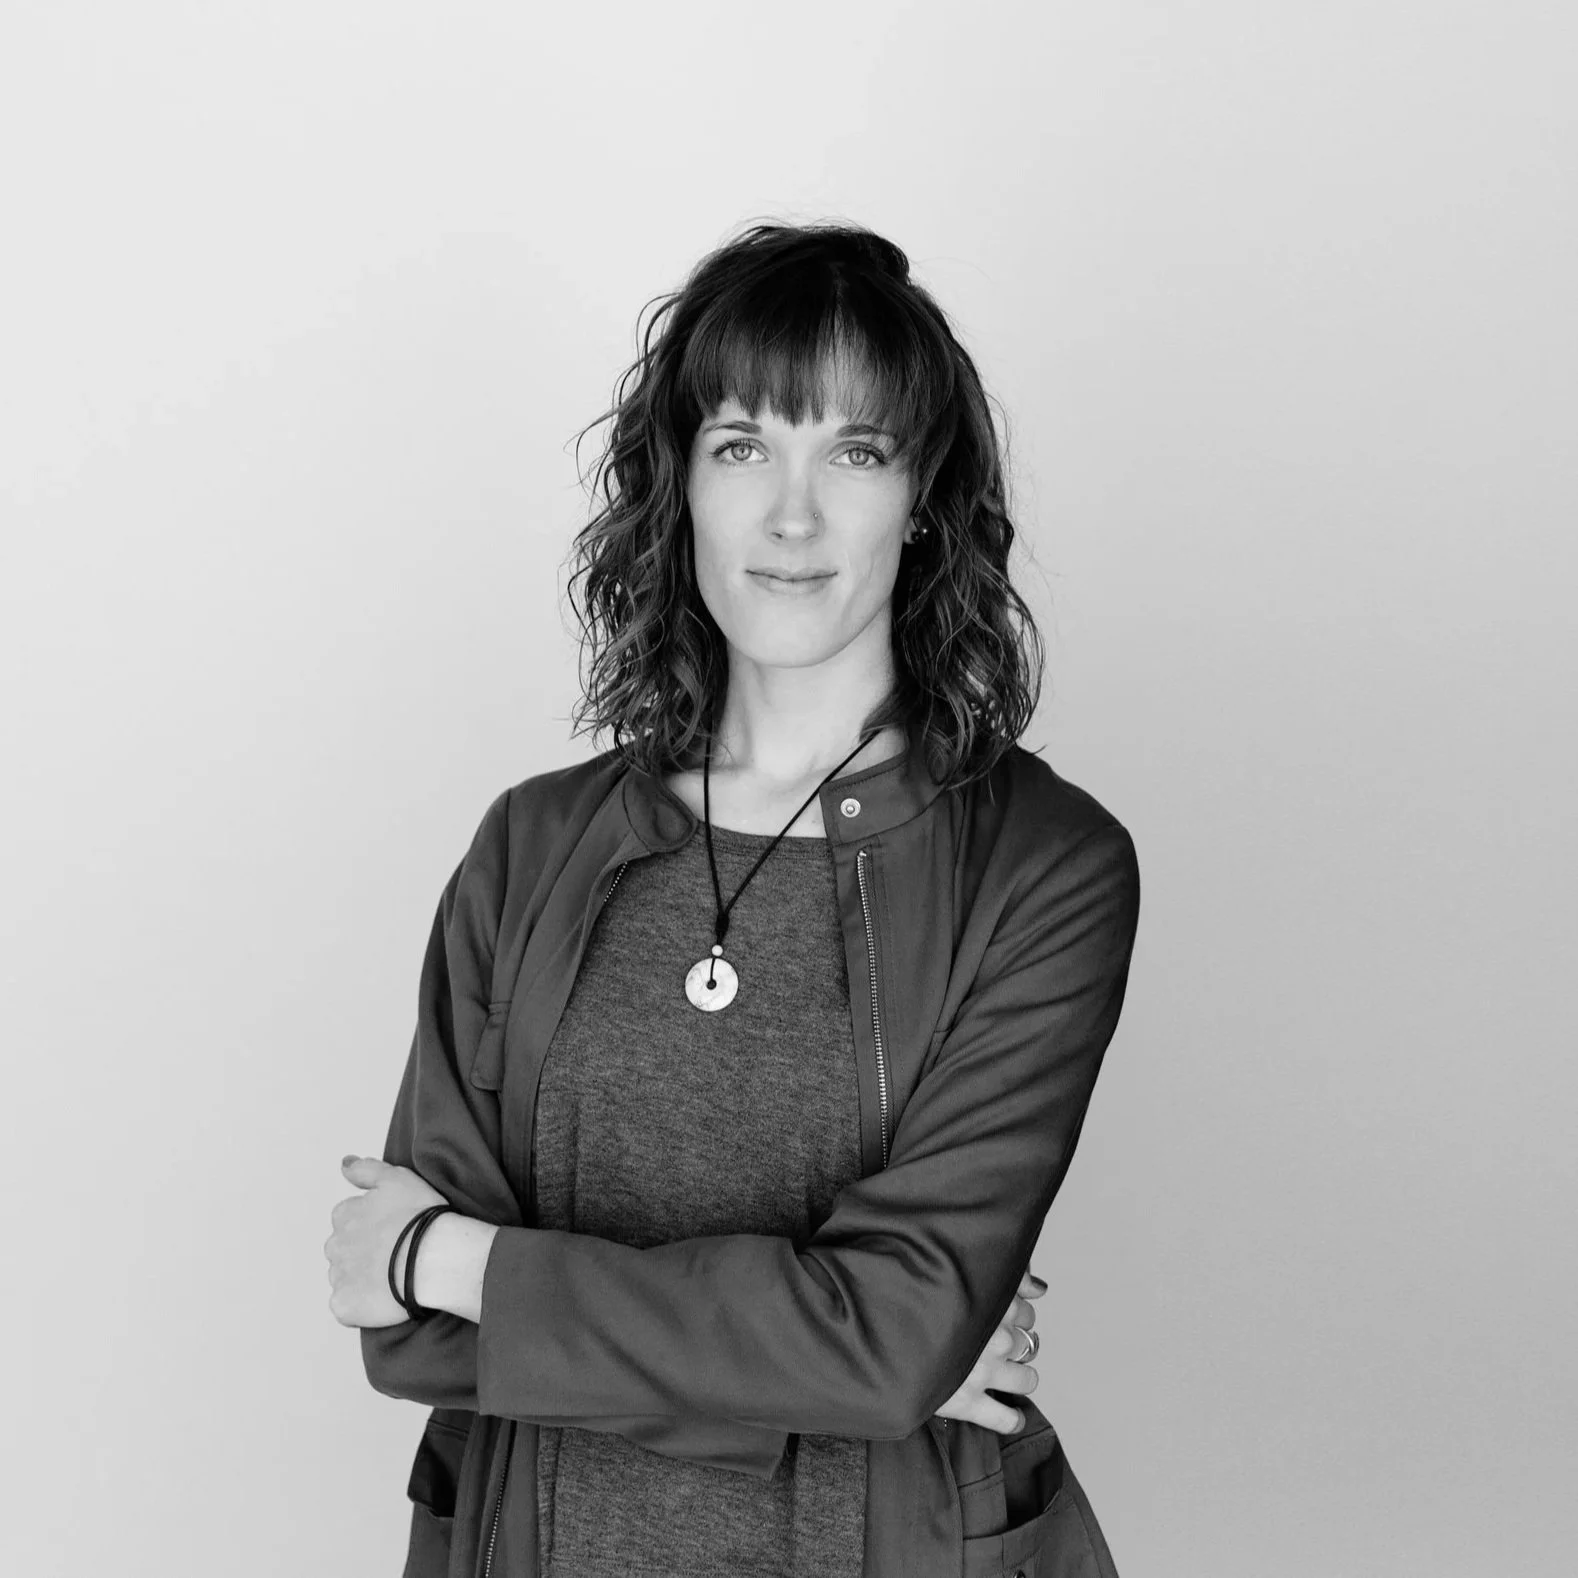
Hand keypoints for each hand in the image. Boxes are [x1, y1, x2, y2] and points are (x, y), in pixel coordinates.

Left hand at [325, 1155, 446, 1328]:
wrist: (433, 1257)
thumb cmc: (421, 1216)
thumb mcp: (398, 1178)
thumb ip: (366, 1169)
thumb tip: (344, 1163)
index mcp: (344, 1214)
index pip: (347, 1219)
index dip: (372, 1225)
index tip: (394, 1230)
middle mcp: (335, 1245)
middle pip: (344, 1249)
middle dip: (362, 1252)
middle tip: (396, 1254)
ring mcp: (338, 1277)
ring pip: (345, 1278)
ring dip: (362, 1278)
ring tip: (395, 1277)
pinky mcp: (344, 1305)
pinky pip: (346, 1307)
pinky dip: (361, 1305)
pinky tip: (385, 1298)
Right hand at [932, 1268, 1045, 1433]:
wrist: (882, 1330)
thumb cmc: (916, 1295)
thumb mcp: (960, 1273)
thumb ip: (1005, 1277)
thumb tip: (1039, 1287)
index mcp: (994, 1302)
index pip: (1027, 1312)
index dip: (1016, 1317)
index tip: (1003, 1319)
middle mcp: (996, 1337)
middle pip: (1029, 1344)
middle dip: (1017, 1344)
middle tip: (997, 1344)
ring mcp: (985, 1371)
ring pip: (1027, 1380)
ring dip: (1020, 1377)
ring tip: (1006, 1375)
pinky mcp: (968, 1402)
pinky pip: (1005, 1418)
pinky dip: (1011, 1419)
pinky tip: (1011, 1417)